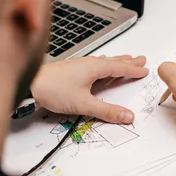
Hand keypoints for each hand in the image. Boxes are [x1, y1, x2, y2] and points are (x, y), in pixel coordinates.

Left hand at [31, 55, 148, 123]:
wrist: (30, 84)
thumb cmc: (54, 90)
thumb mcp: (84, 104)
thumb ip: (107, 111)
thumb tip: (127, 116)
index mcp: (95, 68)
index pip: (120, 68)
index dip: (133, 70)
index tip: (145, 70)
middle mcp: (88, 63)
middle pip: (113, 61)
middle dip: (128, 61)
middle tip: (140, 59)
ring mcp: (79, 65)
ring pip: (103, 62)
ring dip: (116, 61)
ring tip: (125, 60)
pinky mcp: (71, 70)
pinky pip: (94, 64)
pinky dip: (103, 65)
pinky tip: (98, 67)